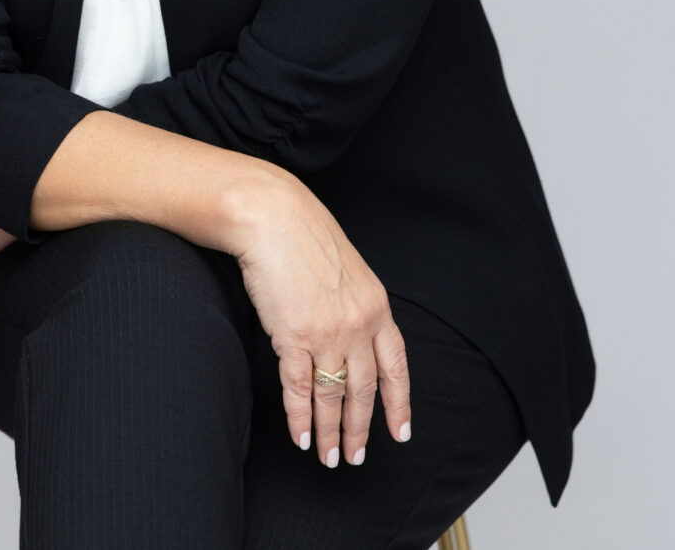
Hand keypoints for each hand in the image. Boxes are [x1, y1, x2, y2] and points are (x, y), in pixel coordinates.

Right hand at [233, 178, 410, 467]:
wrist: (272, 216)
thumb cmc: (303, 234)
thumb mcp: (347, 267)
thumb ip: (354, 303)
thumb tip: (351, 334)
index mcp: (376, 305)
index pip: (396, 366)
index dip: (399, 404)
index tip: (402, 433)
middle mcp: (359, 324)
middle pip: (365, 390)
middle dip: (361, 429)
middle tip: (357, 457)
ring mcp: (328, 333)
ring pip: (333, 397)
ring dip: (331, 433)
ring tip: (328, 457)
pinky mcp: (294, 337)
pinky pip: (301, 390)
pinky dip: (301, 419)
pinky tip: (300, 438)